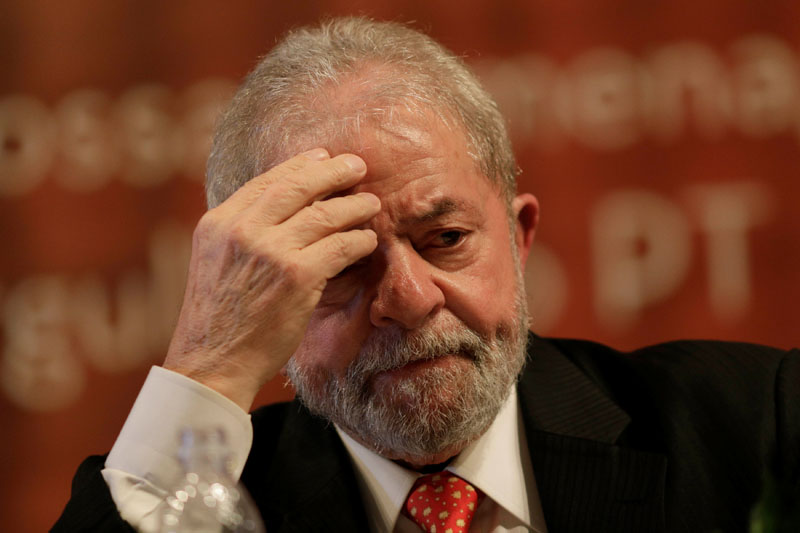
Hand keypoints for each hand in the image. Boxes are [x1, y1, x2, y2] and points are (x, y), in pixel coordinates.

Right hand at [163, 148, 379, 409]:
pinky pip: (340, 246)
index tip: (321, 157)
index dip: (299, 166)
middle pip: (297, 187)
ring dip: (354, 206)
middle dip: (332, 171)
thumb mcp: (214, 263)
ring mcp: (270, 251)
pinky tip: (368, 240)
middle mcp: (242, 230)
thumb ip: (241, 235)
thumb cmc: (218, 321)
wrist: (212, 364)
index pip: (265, 182)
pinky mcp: (297, 276)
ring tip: (371, 203)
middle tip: (356, 166)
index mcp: (218, 224)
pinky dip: (358, 240)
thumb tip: (281, 212)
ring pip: (324, 215)